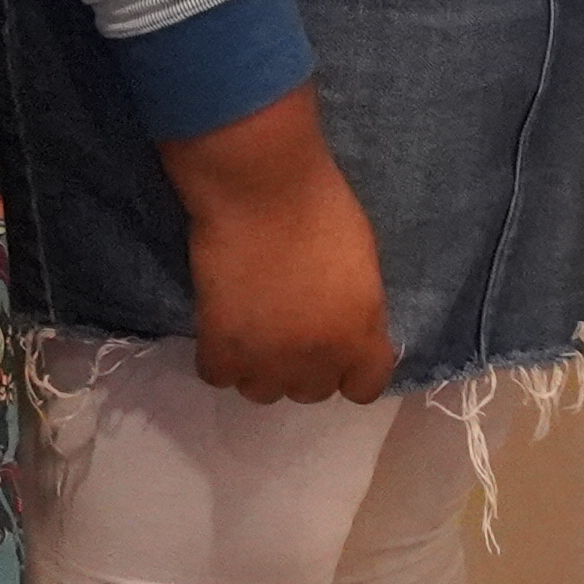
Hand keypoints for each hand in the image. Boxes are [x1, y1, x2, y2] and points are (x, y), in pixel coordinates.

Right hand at [153, 88, 399, 402]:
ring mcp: (267, 360)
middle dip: (303, 366)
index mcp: (361, 336)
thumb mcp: (363, 269)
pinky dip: (219, 356)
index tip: (336, 349)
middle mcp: (318, 360)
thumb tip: (345, 333)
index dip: (350, 369)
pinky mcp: (221, 348)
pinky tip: (223, 325)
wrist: (264, 191)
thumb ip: (357, 313)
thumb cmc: (323, 210)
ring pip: (263, 391)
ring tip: (252, 328)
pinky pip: (219, 375)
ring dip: (260, 367)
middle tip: (288, 328)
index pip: (365, 387)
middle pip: (312, 392)